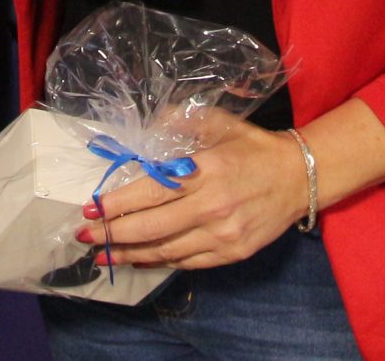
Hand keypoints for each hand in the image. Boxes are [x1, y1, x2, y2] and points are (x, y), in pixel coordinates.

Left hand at [75, 118, 308, 270]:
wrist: (299, 176)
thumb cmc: (252, 146)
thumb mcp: (218, 122)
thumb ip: (179, 122)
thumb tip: (144, 128)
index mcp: (205, 171)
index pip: (150, 193)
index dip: (116, 204)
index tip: (91, 209)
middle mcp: (212, 206)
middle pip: (151, 227)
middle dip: (112, 234)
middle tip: (85, 237)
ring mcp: (223, 234)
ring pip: (166, 250)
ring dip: (130, 254)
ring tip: (103, 255)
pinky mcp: (232, 253)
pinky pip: (187, 262)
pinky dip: (160, 261)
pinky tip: (139, 258)